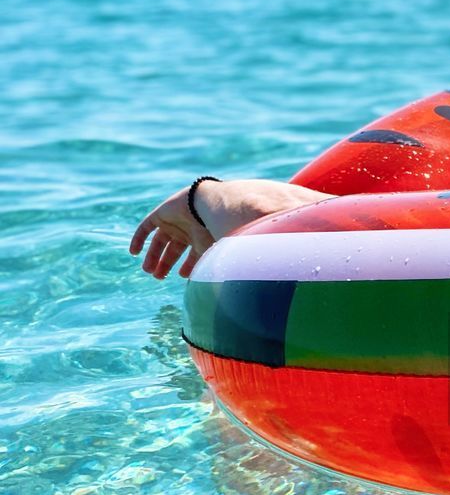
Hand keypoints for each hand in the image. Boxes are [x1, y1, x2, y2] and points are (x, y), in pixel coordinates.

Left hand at [130, 179, 329, 279]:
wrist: (217, 204)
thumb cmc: (230, 228)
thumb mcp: (237, 252)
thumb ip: (250, 266)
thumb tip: (273, 291)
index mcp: (207, 236)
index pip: (198, 252)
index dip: (191, 265)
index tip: (183, 278)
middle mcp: (192, 228)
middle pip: (177, 248)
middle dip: (167, 263)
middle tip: (157, 277)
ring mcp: (177, 219)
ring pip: (162, 240)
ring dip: (154, 256)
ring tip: (148, 271)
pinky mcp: (163, 212)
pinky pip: (146, 226)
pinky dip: (138, 238)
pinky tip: (131, 251)